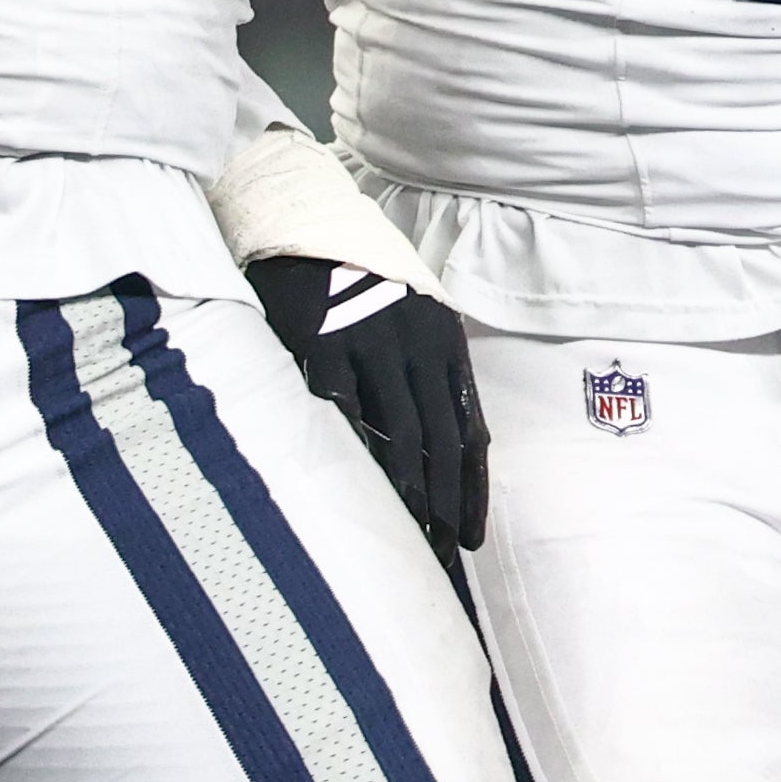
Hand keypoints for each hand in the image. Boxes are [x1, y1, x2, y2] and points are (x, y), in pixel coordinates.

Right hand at [247, 255, 491, 556]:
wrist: (308, 229)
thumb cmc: (365, 286)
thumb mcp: (415, 321)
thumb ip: (430, 378)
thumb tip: (447, 451)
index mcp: (445, 343)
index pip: (470, 430)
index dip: (472, 489)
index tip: (469, 538)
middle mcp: (417, 345)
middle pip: (441, 439)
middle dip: (445, 503)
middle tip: (440, 552)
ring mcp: (370, 344)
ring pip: (398, 432)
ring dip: (407, 490)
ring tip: (407, 535)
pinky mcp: (323, 344)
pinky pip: (342, 409)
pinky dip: (352, 450)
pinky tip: (354, 489)